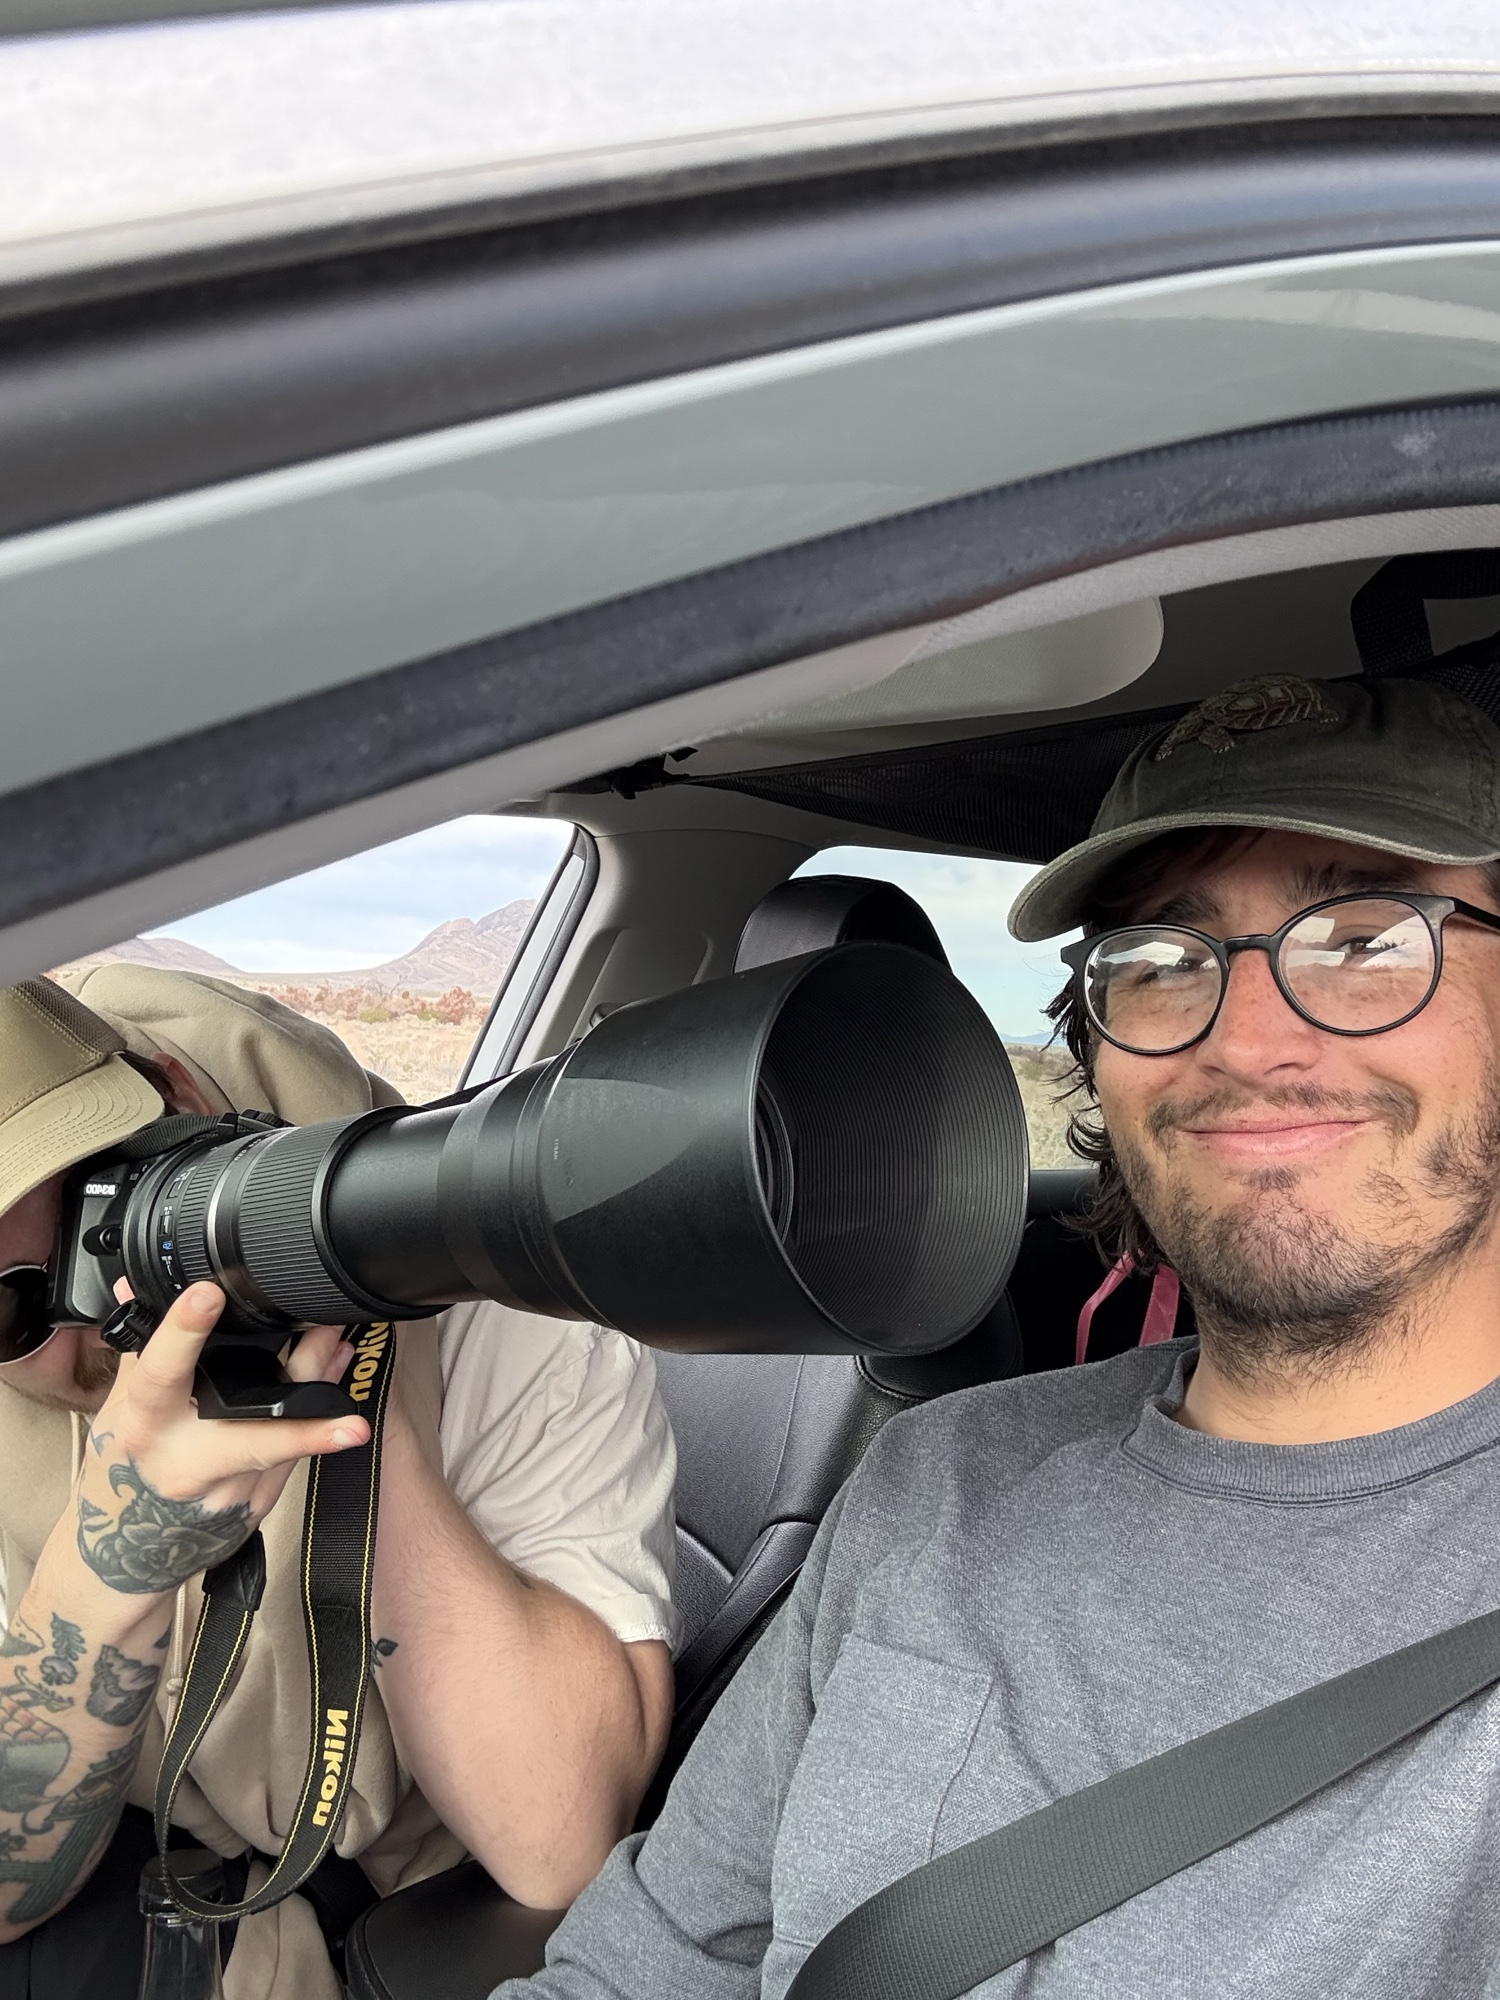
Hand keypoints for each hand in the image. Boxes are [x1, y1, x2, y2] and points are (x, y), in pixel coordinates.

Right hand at [73, 1284, 369, 1596]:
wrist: (132, 1551)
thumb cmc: (126, 1470)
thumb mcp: (120, 1410)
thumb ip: (141, 1348)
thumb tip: (136, 1286)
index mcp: (145, 1427)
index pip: (160, 1374)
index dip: (182, 1334)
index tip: (207, 1295)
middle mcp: (190, 1460)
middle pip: (252, 1422)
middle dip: (298, 1383)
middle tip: (332, 1338)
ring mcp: (231, 1487)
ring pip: (287, 1433)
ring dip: (322, 1384)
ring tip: (343, 1342)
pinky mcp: (261, 1500)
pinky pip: (298, 1448)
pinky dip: (320, 1408)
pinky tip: (337, 1371)